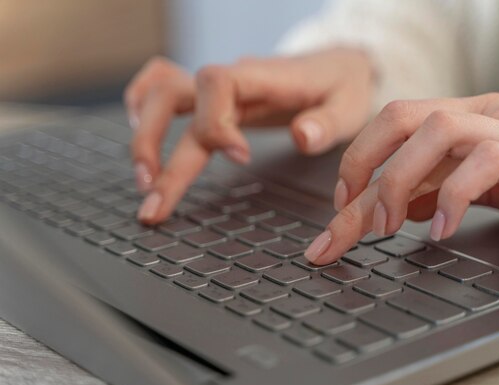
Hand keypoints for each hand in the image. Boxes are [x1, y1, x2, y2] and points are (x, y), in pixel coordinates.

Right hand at [124, 48, 374, 223]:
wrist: (339, 65)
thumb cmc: (343, 87)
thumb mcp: (350, 105)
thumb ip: (328, 123)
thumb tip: (302, 136)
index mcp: (264, 78)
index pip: (218, 85)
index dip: (217, 123)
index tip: (239, 157)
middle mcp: (233, 81)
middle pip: (172, 95)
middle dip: (156, 146)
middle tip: (154, 197)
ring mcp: (220, 90)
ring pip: (161, 97)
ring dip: (144, 138)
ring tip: (144, 183)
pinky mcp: (215, 100)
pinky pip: (165, 86)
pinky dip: (143, 105)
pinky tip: (139, 136)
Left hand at [304, 93, 498, 263]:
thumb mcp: (489, 188)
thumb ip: (441, 189)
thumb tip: (390, 206)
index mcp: (470, 118)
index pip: (394, 127)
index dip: (355, 162)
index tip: (337, 206)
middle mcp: (488, 114)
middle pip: (403, 116)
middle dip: (361, 163)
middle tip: (345, 212)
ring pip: (437, 131)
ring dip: (398, 180)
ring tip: (387, 227)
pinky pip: (489, 161)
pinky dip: (453, 196)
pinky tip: (440, 230)